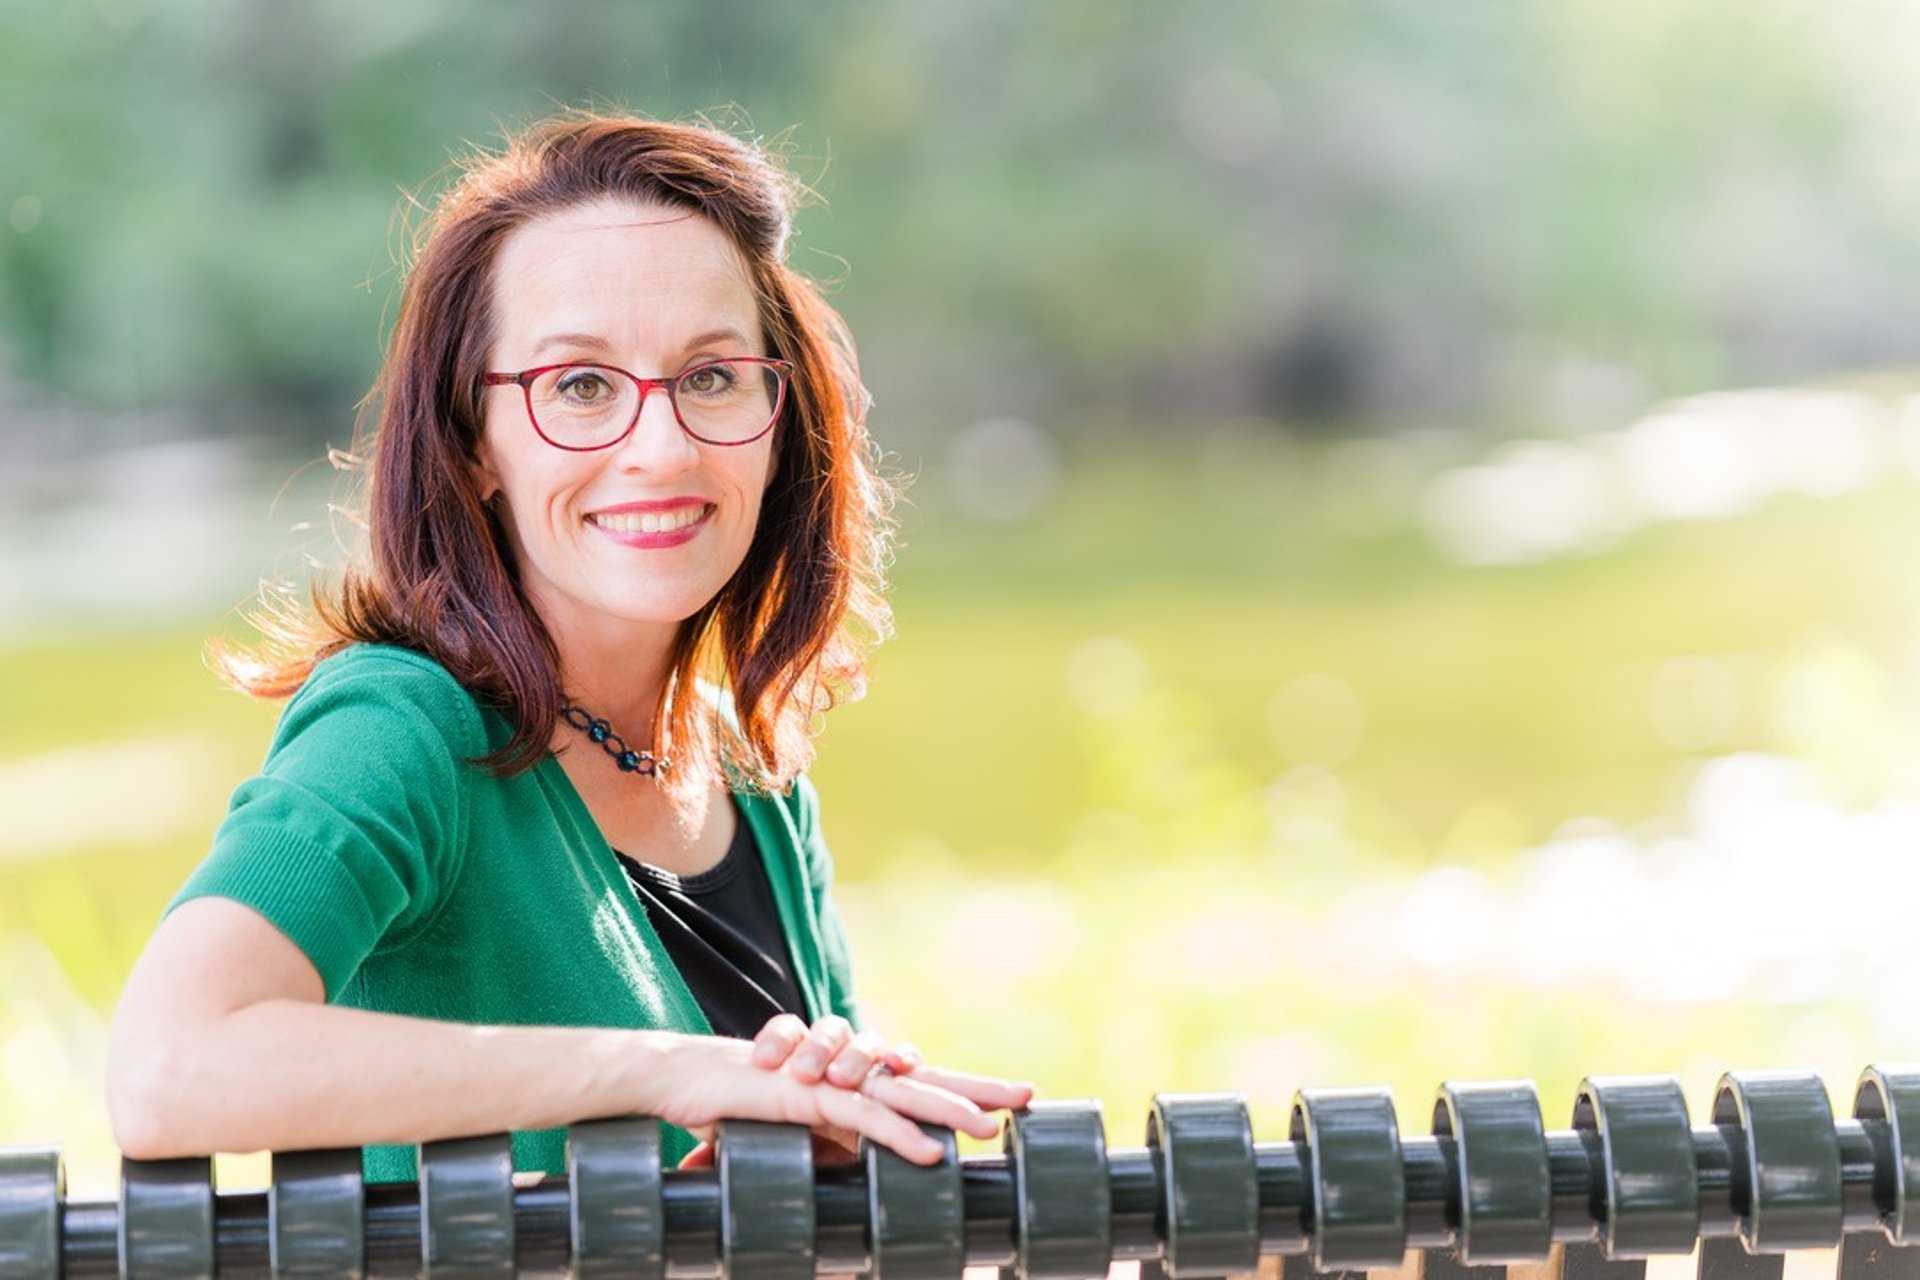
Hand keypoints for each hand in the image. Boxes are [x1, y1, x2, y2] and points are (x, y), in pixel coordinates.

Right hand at [656, 1019, 1033, 1167]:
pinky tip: (929, 1154)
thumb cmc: (726, 1112)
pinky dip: (897, 1136)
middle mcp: (845, 1078)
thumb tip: (848, 1205)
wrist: (675, 1081)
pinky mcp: (805, 1099)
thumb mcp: (786, 1141)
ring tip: (988, 1128)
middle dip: (975, 1087)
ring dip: (946, 1110)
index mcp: (848, 1087)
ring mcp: (827, 1084)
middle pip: (921, 1078)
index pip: (914, 1083)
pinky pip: (860, 1118)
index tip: (1007, 1099)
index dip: (960, 1088)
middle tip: (1026, 1094)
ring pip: (899, 1093)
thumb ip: (821, 1157)